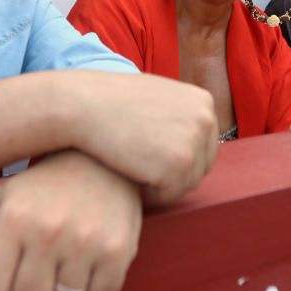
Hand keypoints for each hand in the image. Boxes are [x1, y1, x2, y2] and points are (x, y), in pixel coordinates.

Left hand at [0, 151, 140, 290]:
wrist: (107, 156)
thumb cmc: (46, 184)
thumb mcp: (1, 198)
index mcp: (15, 219)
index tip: (0, 281)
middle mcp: (49, 232)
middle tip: (28, 281)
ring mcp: (87, 243)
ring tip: (54, 280)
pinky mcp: (118, 252)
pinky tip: (81, 280)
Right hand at [66, 72, 217, 204]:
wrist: (84, 105)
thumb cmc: (112, 101)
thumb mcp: (159, 95)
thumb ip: (181, 112)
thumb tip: (194, 131)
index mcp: (203, 102)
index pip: (204, 145)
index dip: (176, 156)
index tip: (151, 153)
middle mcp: (206, 120)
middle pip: (200, 166)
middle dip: (173, 172)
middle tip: (141, 164)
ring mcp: (194, 143)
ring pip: (187, 183)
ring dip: (161, 183)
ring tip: (134, 166)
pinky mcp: (179, 167)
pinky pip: (171, 195)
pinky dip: (151, 193)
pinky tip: (131, 174)